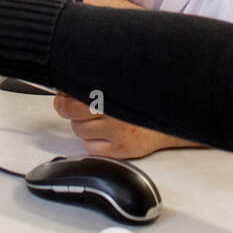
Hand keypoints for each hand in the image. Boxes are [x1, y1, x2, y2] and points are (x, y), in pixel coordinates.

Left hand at [52, 93, 198, 159]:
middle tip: (67, 105)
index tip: (63, 94)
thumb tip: (69, 87)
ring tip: (95, 120)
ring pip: (78, 130)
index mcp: (114, 91)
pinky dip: (91, 142)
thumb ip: (99, 82)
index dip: (65, 94)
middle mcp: (116, 111)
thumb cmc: (143, 102)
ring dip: (81, 125)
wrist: (169, 121)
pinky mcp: (120, 150)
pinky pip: (90, 148)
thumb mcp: (123, 85)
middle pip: (72, 111)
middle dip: (66, 107)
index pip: (76, 93)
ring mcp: (118, 132)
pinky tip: (103, 134)